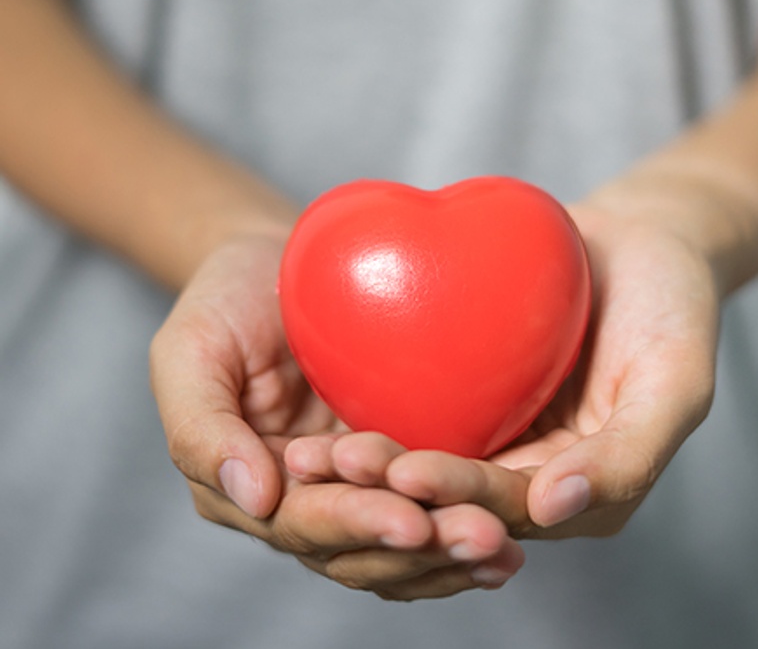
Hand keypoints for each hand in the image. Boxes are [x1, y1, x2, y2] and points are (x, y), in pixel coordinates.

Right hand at [149, 234, 523, 598]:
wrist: (275, 264)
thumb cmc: (223, 301)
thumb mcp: (189, 354)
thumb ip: (201, 430)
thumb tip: (255, 496)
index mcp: (249, 485)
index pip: (303, 524)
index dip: (356, 525)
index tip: (412, 520)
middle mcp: (302, 498)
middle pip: (361, 547)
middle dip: (420, 549)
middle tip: (485, 538)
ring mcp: (352, 481)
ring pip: (399, 542)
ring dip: (451, 553)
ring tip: (504, 548)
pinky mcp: (393, 455)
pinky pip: (427, 502)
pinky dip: (460, 521)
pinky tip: (509, 533)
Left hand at [288, 202, 718, 540]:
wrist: (639, 242)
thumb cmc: (670, 308)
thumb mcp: (675, 381)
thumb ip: (630, 454)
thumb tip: (554, 511)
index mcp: (576, 489)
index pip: (506, 508)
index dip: (456, 495)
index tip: (405, 472)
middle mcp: (526, 471)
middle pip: (451, 492)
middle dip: (393, 487)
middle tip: (334, 463)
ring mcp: (494, 431)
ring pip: (422, 457)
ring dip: (368, 463)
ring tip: (312, 450)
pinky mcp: (468, 390)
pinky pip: (416, 406)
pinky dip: (374, 412)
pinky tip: (325, 404)